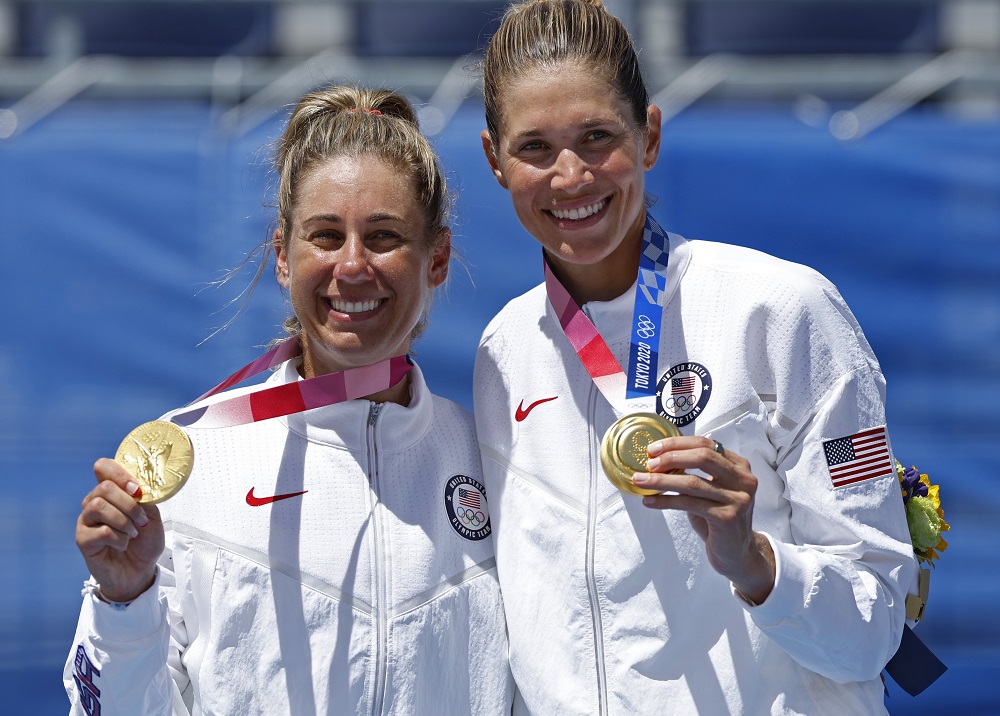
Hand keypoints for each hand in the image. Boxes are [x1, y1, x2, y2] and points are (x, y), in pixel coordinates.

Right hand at [76, 458, 164, 601]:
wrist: (140, 570)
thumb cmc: (145, 541)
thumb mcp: (152, 515)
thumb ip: (144, 498)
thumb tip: (138, 487)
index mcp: (112, 492)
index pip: (103, 467)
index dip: (119, 473)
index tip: (138, 490)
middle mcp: (94, 502)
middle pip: (104, 487)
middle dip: (129, 504)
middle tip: (142, 520)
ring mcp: (86, 521)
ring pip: (98, 506)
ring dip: (123, 520)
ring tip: (133, 533)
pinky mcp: (83, 540)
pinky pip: (100, 531)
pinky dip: (118, 538)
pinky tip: (123, 544)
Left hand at [633, 436, 774, 603]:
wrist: (737, 553)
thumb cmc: (718, 517)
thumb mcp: (710, 490)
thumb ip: (695, 472)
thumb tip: (658, 459)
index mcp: (739, 466)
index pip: (706, 444)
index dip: (678, 444)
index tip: (653, 449)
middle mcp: (744, 479)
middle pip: (703, 457)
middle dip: (671, 457)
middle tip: (648, 463)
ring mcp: (738, 499)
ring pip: (693, 482)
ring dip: (661, 480)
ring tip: (640, 480)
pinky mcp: (728, 517)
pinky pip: (689, 504)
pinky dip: (666, 500)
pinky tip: (650, 501)